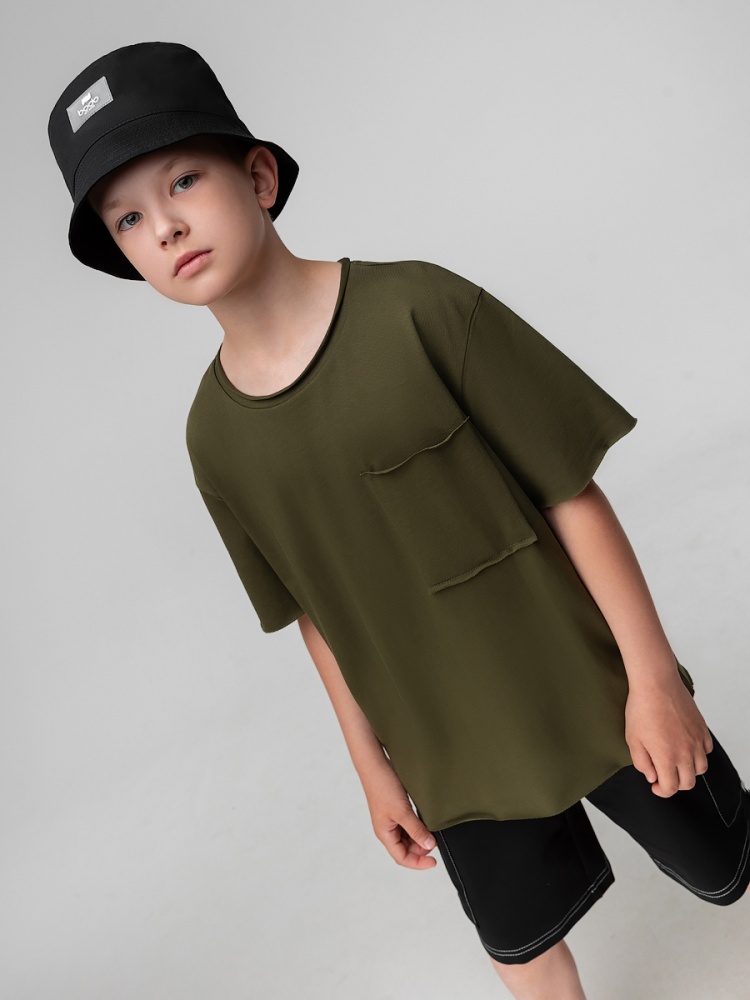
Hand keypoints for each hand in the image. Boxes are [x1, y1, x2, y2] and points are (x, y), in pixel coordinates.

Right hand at [362, 758, 437, 869]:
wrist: (375, 764)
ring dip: (420, 837)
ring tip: (432, 832)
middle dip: (421, 849)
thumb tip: (429, 846)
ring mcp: (391, 818)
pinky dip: (418, 826)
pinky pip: (408, 824)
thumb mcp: (402, 812)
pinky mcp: (396, 808)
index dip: (418, 863)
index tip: (434, 861)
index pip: (402, 858)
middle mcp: (387, 829)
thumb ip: (416, 830)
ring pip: (408, 836)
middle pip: (405, 849)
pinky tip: (426, 821)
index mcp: (385, 834)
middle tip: (435, 841)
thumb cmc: (382, 787)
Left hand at [624, 674, 713, 796]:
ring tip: (676, 762)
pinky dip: (699, 754)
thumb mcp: (632, 739)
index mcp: (666, 758)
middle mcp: (685, 753)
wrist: (656, 684)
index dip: (661, 791)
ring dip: (689, 771)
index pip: (670, 788)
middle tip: (664, 777)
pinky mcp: (702, 729)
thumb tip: (652, 776)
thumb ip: (642, 763)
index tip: (655, 786)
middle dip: (675, 784)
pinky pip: (707, 750)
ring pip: (701, 769)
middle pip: (688, 783)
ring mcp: (696, 741)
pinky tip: (687, 748)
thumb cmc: (642, 709)